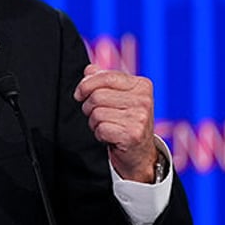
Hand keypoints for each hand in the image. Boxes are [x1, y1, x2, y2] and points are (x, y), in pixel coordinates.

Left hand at [73, 63, 157, 182]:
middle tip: (97, 115)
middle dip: (89, 107)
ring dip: (94, 122)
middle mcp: (144, 99)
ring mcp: (140, 117)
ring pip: (96, 112)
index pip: (105, 76)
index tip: (80, 94)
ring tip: (106, 126)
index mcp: (141, 85)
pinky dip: (99, 134)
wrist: (140, 154)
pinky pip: (100, 128)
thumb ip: (104, 80)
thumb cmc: (126, 122)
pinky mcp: (133, 134)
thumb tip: (89, 70)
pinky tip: (110, 136)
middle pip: (97, 95)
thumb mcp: (118, 96)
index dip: (86, 84)